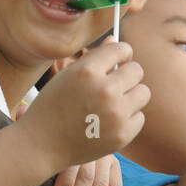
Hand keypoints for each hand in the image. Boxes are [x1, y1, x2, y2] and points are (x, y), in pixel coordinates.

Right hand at [16, 40, 149, 179]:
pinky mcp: (122, 134)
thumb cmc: (53, 106)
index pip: (122, 49)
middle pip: (137, 71)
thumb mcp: (67, 76)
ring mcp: (115, 114)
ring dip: (132, 96)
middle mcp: (104, 90)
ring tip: (114, 104)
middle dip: (128, 75)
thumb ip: (94, 58)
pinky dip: (128, 119)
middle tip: (116, 85)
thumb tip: (114, 40)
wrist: (42, 144)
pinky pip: (139, 117)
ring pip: (143, 93)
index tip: (118, 61)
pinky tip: (110, 122)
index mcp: (87, 71)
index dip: (122, 53)